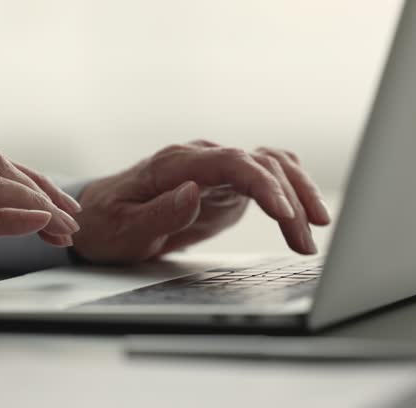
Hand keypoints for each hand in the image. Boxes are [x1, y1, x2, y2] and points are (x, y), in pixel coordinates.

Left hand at [72, 140, 330, 262]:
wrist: (100, 220)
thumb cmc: (107, 225)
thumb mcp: (124, 229)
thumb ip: (159, 212)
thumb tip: (194, 192)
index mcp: (176, 164)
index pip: (231, 162)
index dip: (263, 184)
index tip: (285, 213)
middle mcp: (202, 159)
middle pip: (261, 163)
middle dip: (291, 199)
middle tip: (306, 241)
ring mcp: (217, 170)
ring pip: (273, 166)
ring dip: (299, 195)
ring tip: (314, 234)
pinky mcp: (227, 186)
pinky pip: (268, 178)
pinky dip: (291, 192)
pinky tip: (304, 215)